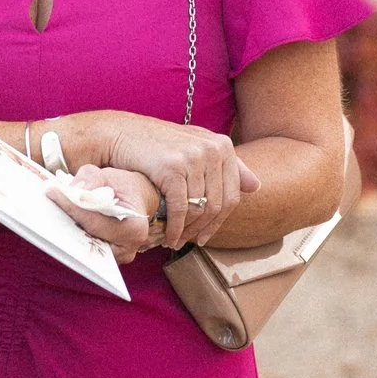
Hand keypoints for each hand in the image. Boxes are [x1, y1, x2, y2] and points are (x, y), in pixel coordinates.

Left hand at [48, 165, 155, 261]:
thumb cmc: (123, 186)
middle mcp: (128, 249)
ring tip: (47, 214)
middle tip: (43, 207)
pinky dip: (71, 234)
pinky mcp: (105, 258)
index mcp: (135, 228)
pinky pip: (85, 247)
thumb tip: (73, 191)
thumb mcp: (108, 174)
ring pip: (84, 246)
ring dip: (66, 231)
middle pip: (88, 239)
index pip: (95, 222)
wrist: (136, 198)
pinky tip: (56, 221)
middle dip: (65, 223)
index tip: (52, 193)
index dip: (72, 207)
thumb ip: (91, 178)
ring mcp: (116, 257)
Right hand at [84, 111, 255, 248]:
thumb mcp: (195, 145)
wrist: (120, 134)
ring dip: (188, 232)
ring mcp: (193, 158)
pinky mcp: (173, 168)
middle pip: (218, 205)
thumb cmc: (156, 144)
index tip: (207, 235)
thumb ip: (226, 164)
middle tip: (191, 243)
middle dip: (204, 229)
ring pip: (200, 209)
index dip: (220, 221)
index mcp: (222, 145)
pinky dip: (176, 228)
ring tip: (177, 241)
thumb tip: (256, 186)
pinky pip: (182, 209)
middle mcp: (212, 149)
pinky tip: (168, 236)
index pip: (232, 195)